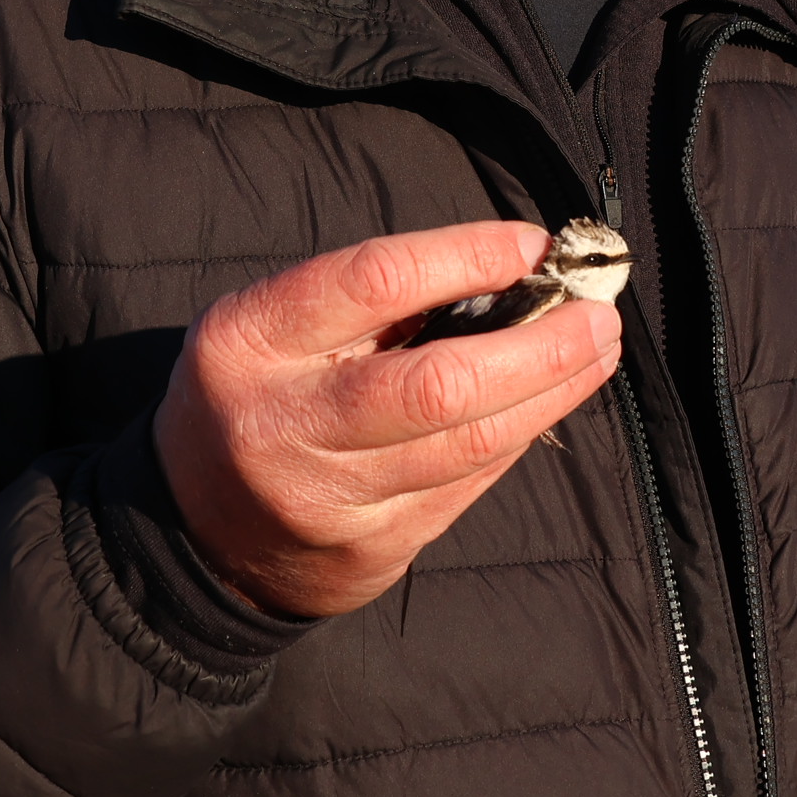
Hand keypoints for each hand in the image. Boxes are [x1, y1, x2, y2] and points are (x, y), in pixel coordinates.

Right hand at [153, 221, 622, 619]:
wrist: (196, 530)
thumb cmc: (260, 391)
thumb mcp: (277, 326)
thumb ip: (375, 302)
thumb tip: (514, 272)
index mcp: (251, 338)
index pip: (377, 280)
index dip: (469, 255)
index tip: (534, 245)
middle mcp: (283, 422)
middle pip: (438, 384)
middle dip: (540, 347)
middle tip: (600, 316)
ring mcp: (325, 497)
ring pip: (467, 446)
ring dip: (551, 394)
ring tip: (597, 352)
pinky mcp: (364, 552)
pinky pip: (464, 487)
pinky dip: (517, 438)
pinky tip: (549, 405)